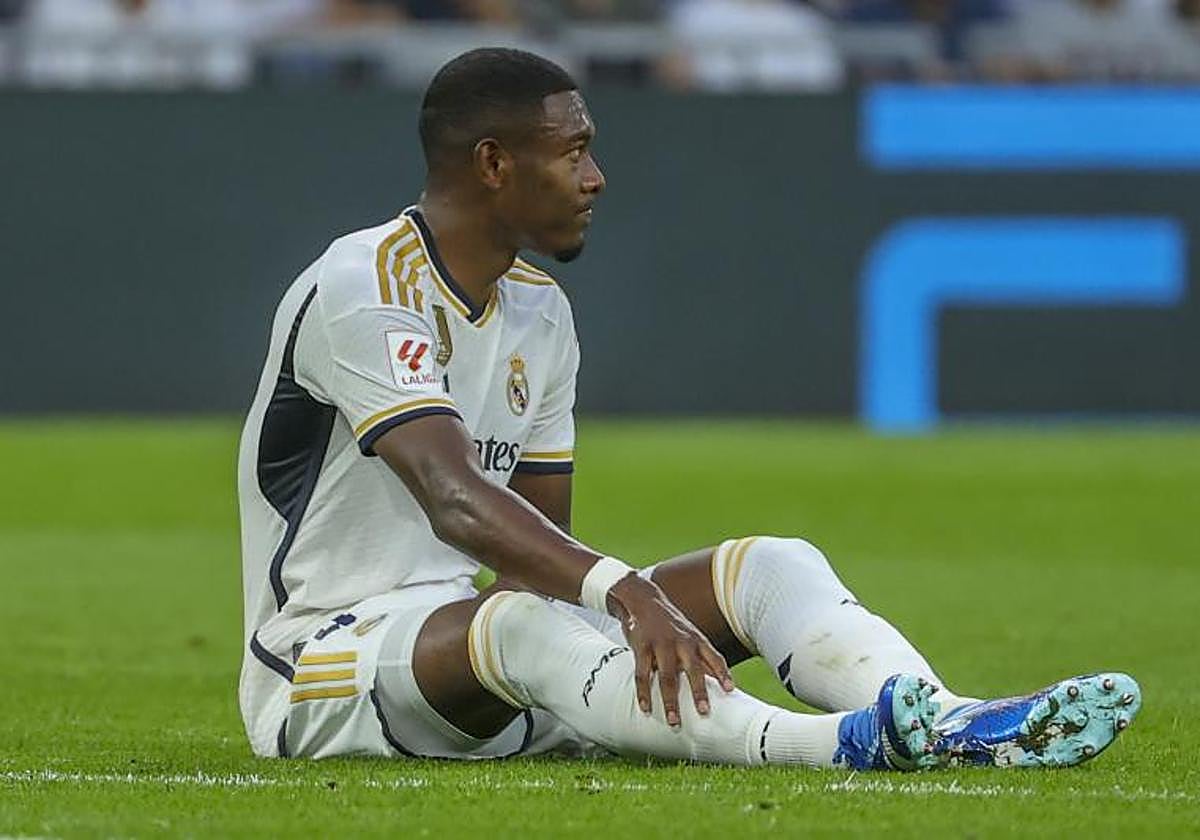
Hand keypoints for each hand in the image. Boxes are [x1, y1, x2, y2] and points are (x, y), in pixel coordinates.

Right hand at [606, 574, 734, 726]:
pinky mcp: (642, 646)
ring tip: (674, 721)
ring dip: (671, 701)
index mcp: (697, 640)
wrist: (643, 599)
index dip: (723, 673)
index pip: (715, 657)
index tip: (730, 690)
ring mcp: (661, 644)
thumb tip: (721, 684)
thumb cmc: (671, 624)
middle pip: (693, 669)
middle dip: (699, 692)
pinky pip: (643, 673)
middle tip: (704, 712)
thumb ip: (703, 658)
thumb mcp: (690, 636)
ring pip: (668, 676)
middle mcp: (682, 642)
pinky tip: (646, 707)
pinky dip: (644, 693)